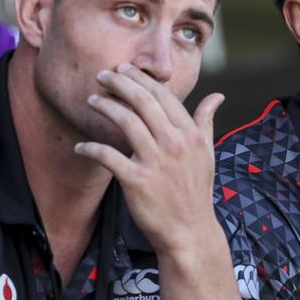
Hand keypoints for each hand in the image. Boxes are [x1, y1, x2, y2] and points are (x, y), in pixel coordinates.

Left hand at [74, 63, 224, 255]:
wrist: (190, 231)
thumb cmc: (196, 190)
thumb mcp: (207, 153)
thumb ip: (206, 121)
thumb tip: (217, 96)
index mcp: (190, 133)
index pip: (163, 95)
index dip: (140, 78)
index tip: (123, 69)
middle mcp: (174, 143)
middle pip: (142, 101)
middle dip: (120, 82)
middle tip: (102, 75)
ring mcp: (155, 161)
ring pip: (125, 121)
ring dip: (105, 106)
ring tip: (92, 100)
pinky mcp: (137, 181)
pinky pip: (108, 157)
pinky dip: (92, 148)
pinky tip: (81, 146)